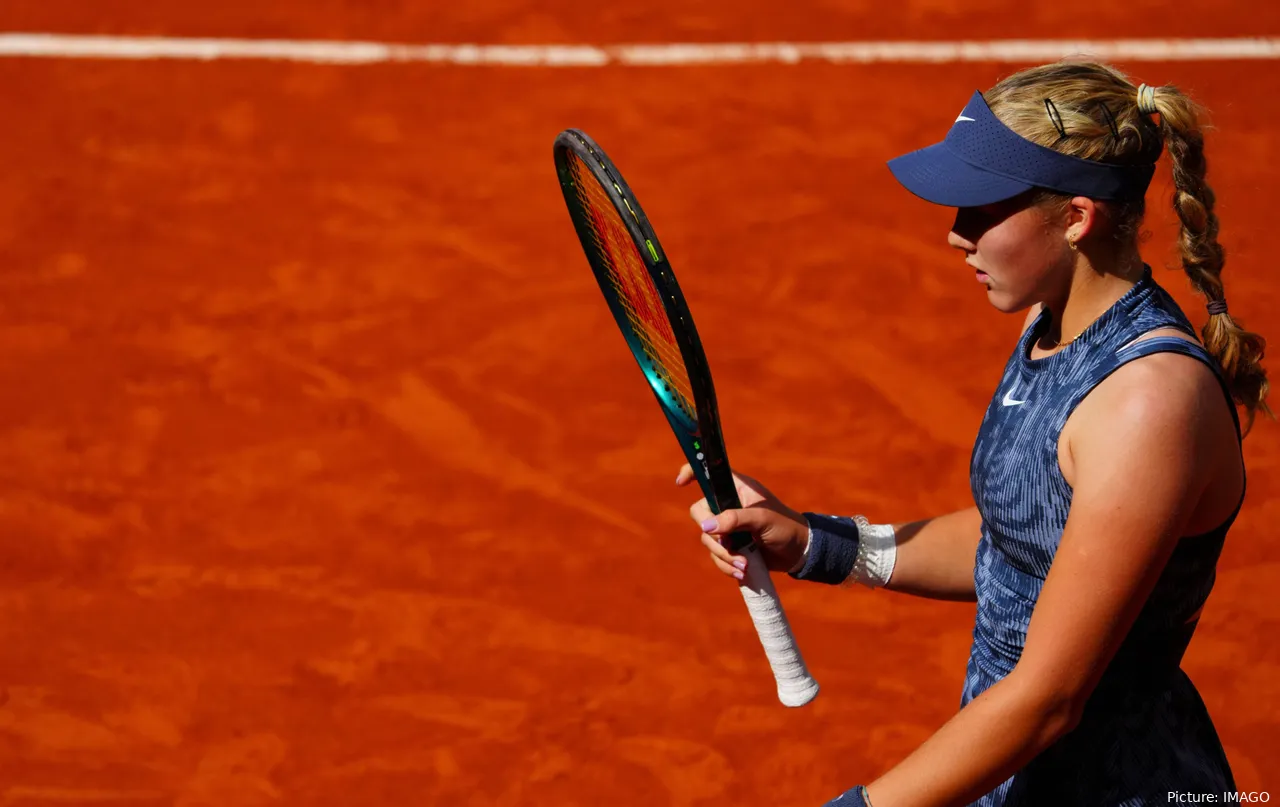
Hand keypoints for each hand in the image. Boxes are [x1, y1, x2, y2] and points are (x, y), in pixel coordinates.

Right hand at [676, 464, 809, 577]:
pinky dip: (727, 565)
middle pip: (700, 513)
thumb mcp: (762, 519)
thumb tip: (706, 528)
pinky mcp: (730, 546)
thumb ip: (735, 520)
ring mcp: (728, 526)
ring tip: (745, 564)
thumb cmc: (785, 527)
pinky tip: (743, 571)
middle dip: (713, 535)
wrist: (799, 552)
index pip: (709, 473)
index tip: (680, 483)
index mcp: (737, 488)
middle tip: (729, 545)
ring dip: (723, 555)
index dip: (692, 473)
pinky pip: (716, 556)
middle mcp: (728, 504)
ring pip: (707, 538)